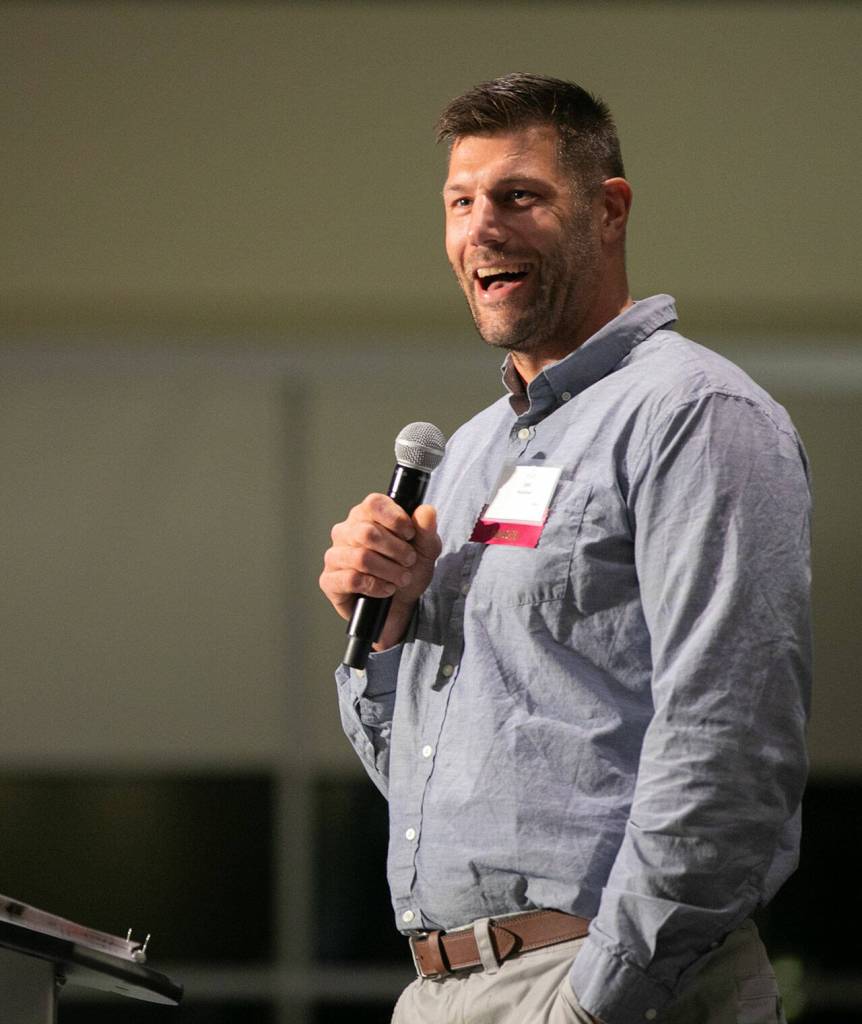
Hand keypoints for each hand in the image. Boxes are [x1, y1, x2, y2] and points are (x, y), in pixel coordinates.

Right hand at [320, 494, 441, 650]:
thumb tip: (426, 511)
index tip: (410, 534)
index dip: (395, 518)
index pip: (373, 503)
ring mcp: (334, 556)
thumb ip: (426, 529)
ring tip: (402, 578)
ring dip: (389, 570)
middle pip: (367, 532)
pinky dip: (376, 586)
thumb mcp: (426, 549)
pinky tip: (387, 589)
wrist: (402, 605)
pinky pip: (351, 580)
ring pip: (361, 558)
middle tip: (409, 560)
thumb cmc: (408, 569)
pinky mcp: (329, 580)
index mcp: (365, 515)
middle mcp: (345, 531)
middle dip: (397, 550)